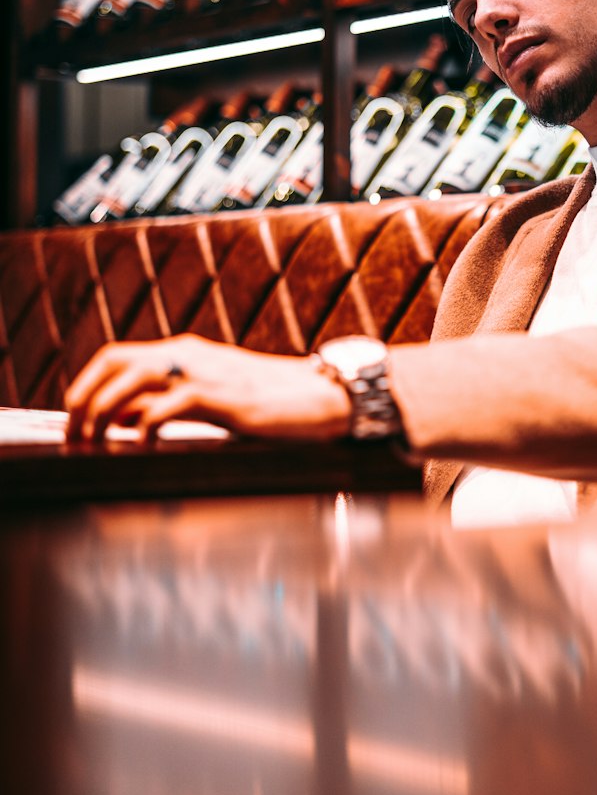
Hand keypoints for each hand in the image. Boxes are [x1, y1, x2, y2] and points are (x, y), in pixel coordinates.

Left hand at [64, 333, 351, 444]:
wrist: (324, 396)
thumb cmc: (274, 402)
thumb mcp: (215, 396)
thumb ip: (174, 401)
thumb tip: (130, 420)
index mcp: (185, 352)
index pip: (116, 357)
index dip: (86, 385)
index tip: (74, 419)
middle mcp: (189, 354)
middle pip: (114, 363)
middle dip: (84, 398)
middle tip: (75, 436)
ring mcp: (206, 372)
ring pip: (133, 379)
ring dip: (103, 411)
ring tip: (95, 442)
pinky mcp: (223, 396)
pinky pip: (170, 403)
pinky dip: (146, 422)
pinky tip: (141, 442)